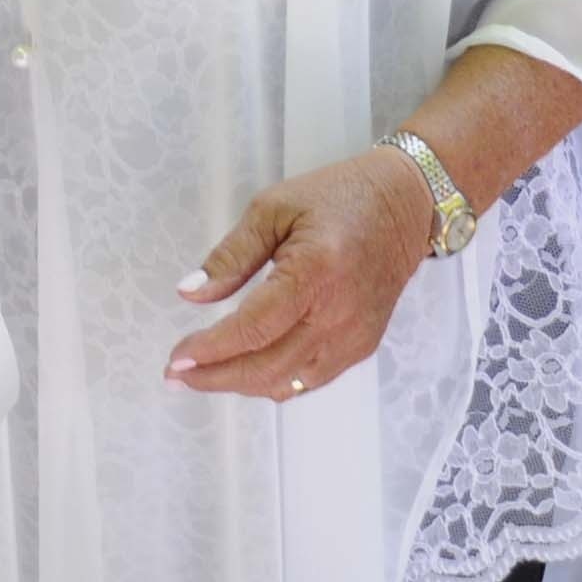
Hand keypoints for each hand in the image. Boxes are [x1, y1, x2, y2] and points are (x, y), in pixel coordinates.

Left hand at [168, 145, 438, 401]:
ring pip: (286, 383)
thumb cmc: (337, 196)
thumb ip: (232, 254)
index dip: (210, 350)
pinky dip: (273, 381)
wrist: (406, 206)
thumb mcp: (274, 207)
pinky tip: (246, 369)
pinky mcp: (362, 346)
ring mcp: (354, 337)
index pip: (254, 328)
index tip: (176, 359)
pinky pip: (309, 380)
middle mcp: (337, 315)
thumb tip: (190, 292)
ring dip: (240, 384)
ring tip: (203, 373)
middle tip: (176, 375)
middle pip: (267, 368)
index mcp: (314, 273)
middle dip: (215, 378)